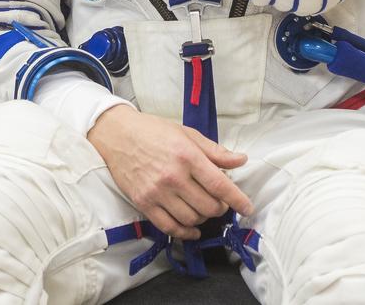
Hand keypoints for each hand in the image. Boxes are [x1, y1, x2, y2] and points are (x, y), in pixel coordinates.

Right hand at [88, 104, 252, 239]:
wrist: (117, 134)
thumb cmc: (153, 131)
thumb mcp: (187, 134)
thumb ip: (214, 151)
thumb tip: (241, 160)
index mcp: (187, 156)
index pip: (220, 185)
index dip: (238, 200)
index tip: (248, 208)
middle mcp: (173, 176)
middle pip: (209, 206)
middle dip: (220, 207)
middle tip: (218, 201)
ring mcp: (157, 192)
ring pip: (192, 219)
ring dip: (203, 217)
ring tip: (202, 208)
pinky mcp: (144, 203)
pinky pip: (170, 227)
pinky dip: (185, 232)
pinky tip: (193, 228)